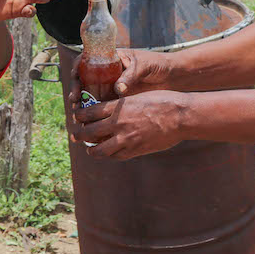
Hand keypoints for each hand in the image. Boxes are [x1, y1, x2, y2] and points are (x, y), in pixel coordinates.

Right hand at [66, 49, 172, 106]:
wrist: (172, 77)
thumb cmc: (157, 65)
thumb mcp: (143, 66)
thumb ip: (131, 76)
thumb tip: (118, 90)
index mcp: (111, 58)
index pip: (87, 60)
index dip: (77, 69)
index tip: (74, 78)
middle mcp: (107, 72)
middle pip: (84, 80)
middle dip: (76, 90)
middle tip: (75, 100)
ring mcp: (111, 86)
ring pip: (91, 95)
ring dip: (83, 105)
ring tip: (78, 115)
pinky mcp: (117, 100)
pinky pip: (103, 107)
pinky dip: (96, 115)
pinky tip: (92, 122)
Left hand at [71, 90, 189, 159]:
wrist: (180, 116)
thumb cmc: (162, 101)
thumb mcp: (138, 97)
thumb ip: (123, 105)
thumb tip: (112, 111)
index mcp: (118, 107)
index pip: (90, 112)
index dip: (80, 115)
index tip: (76, 117)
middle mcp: (118, 123)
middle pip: (89, 131)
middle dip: (79, 134)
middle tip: (74, 135)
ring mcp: (126, 139)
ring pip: (99, 149)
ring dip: (91, 150)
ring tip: (89, 150)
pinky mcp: (135, 150)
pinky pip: (116, 156)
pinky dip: (109, 155)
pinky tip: (108, 154)